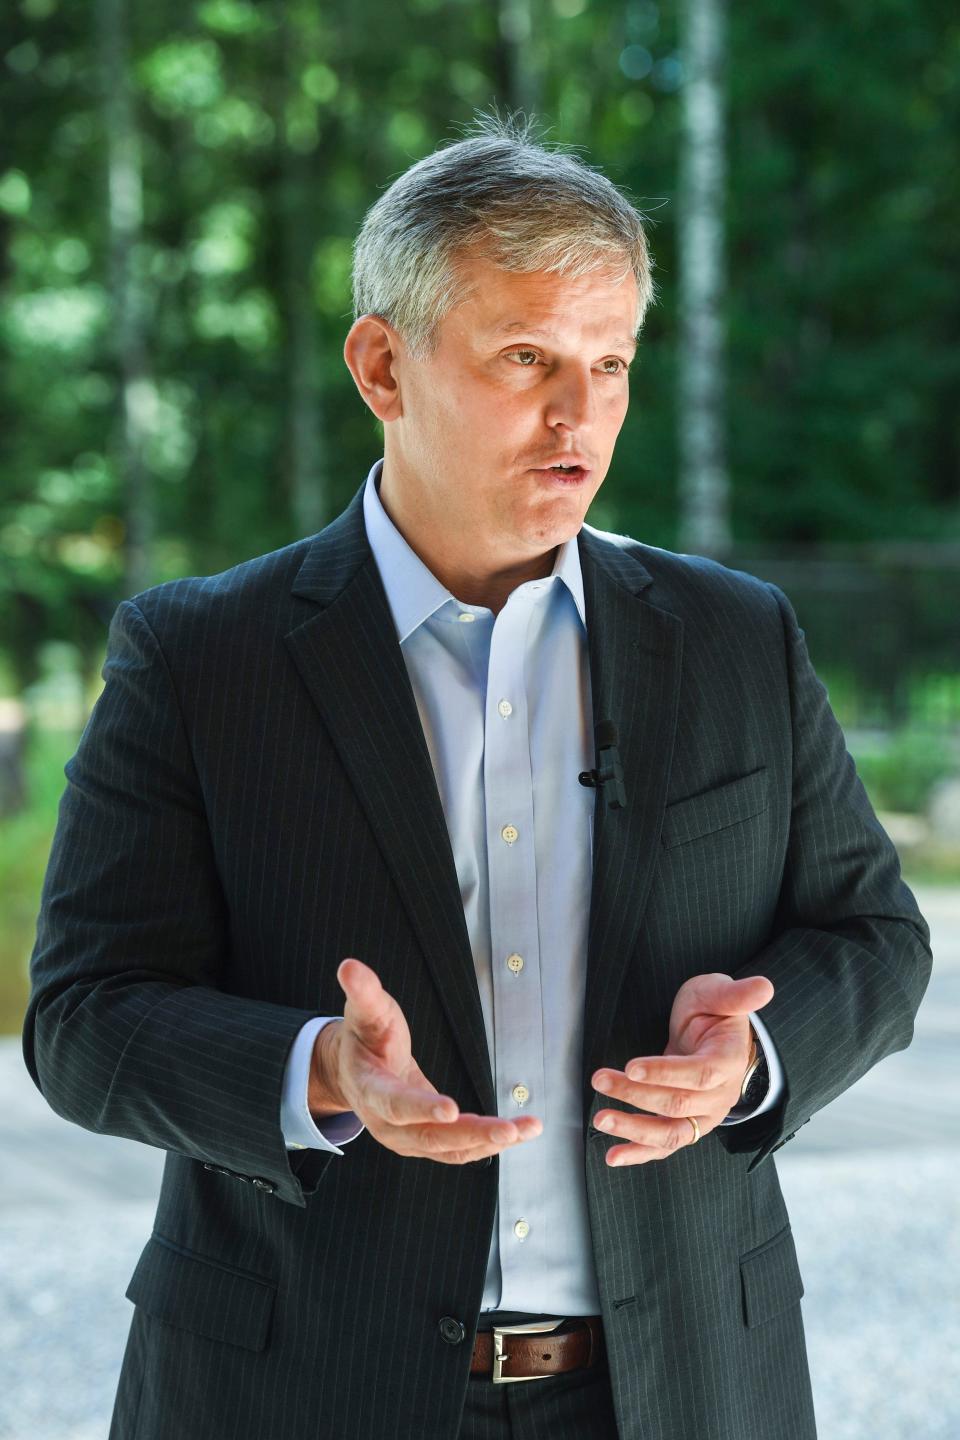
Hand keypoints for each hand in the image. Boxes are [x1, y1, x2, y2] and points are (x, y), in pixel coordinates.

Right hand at [314, 958, 542, 1163]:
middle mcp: (387, 1124)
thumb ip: (363, 992)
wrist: (355, 1072)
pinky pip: (458, 1149)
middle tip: (508, 1129)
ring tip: (525, 1129)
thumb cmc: (364, 1039)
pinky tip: (518, 1132)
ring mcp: (407, 1139)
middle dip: (471, 1134)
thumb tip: (349, 966)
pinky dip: (488, 1143)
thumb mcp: (364, 1011)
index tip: (451, 1109)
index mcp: (370, 1090)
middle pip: (430, 1136)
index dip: (421, 1108)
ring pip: (450, 1149)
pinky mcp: (426, 1142)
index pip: (395, 1103)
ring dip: (488, 1141)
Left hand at [591, 972, 773, 1166]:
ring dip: (634, 1129)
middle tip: (601, 1080)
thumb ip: (737, 994)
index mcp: (728, 1062)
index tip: (632, 1067)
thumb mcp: (720, 994)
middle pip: (677, 1104)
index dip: (665, 1073)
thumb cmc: (714, 1013)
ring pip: (671, 1133)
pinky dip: (639, 1153)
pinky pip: (665, 1146)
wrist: (715, 1036)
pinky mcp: (688, 1125)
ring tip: (602, 1120)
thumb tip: (763, 987)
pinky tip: (614, 1155)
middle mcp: (719, 1096)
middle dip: (635, 1094)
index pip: (698, 1074)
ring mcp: (704, 1116)